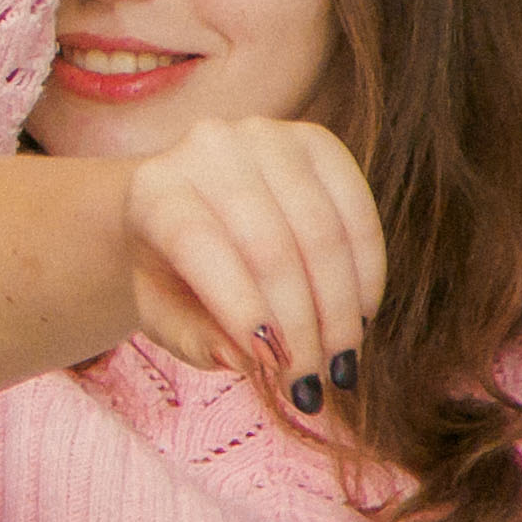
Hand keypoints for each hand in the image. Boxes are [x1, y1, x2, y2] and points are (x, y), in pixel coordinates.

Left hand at [119, 116, 385, 404]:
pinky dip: (367, 273)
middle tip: (313, 384)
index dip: (240, 307)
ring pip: (321, 233)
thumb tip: (241, 357)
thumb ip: (195, 339)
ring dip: (340, 309)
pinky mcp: (317, 142)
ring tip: (341, 364)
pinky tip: (361, 317)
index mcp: (155, 190)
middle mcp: (208, 147)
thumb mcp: (164, 314)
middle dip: (300, 326)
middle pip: (270, 247)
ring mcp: (267, 136)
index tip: (275, 369)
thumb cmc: (174, 272)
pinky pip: (357, 213)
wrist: (190, 203)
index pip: (199, 245)